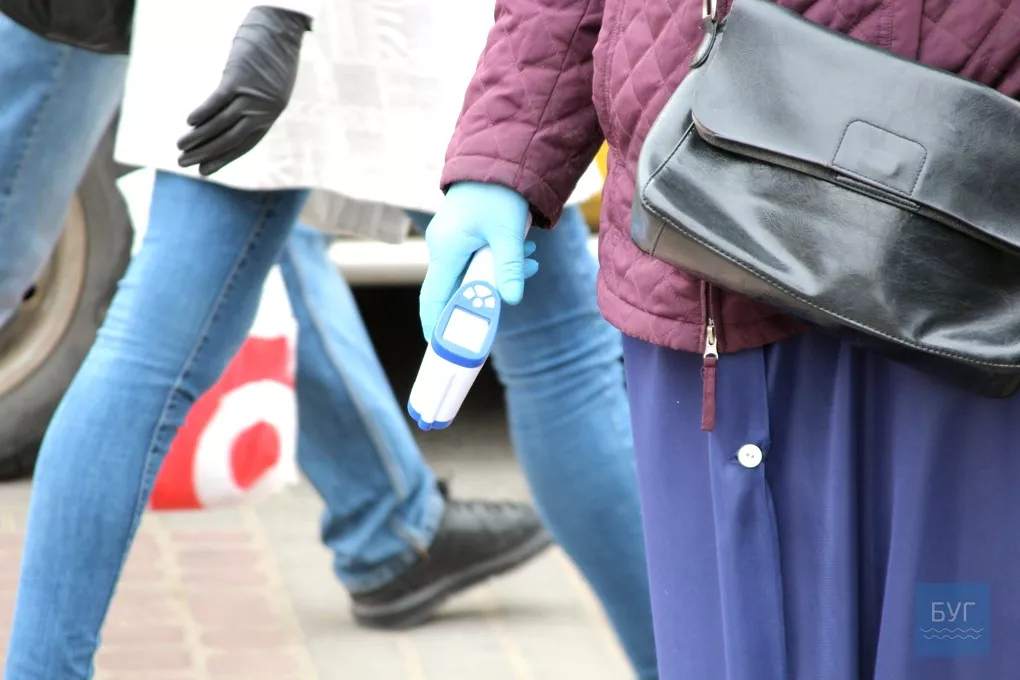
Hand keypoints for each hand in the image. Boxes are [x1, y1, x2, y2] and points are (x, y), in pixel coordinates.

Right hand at [176, 6, 310, 175]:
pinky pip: (218, 101)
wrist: (280, 31)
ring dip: (198, 137)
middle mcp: (262, 110)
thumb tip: (230, 118)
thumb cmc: (273, 58)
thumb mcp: (269, 87)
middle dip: (205, 154)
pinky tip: (189, 123)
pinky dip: (203, 113)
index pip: (244, 145)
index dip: (222, 159)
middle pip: (230, 139)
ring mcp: (251, 96)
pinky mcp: (239, 79)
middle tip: (183, 163)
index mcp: (270, 115)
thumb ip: (254, 104)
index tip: (204, 171)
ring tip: (180, 147)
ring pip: (221, 124)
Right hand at [419, 182, 538, 339]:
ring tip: (530, 262)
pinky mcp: (465, 233)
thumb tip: (509, 300)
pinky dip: (500, 260)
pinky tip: (526, 249)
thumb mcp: (508, 232)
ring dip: (499, 275)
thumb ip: (508, 268)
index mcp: (446, 250)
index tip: (440, 348)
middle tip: (504, 306)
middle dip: (483, 298)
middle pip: (456, 289)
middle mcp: (444, 247)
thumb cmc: (498, 191)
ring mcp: (453, 239)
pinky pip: (478, 257)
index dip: (436, 325)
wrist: (498, 154)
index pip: (434, 298)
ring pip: (472, 272)